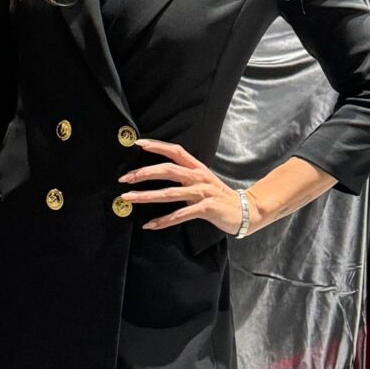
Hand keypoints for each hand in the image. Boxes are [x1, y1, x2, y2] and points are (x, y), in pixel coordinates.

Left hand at [123, 138, 250, 234]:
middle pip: (168, 170)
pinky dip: (163, 221)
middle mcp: (198, 177)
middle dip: (144, 173)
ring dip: (146, 196)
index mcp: (197, 167)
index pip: (175, 151)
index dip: (157, 146)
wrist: (244, 210)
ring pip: (169, 192)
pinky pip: (180, 215)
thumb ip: (184, 176)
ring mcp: (202, 192)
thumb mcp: (203, 180)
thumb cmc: (219, 196)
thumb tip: (159, 173)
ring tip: (129, 198)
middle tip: (125, 178)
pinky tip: (150, 225)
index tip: (138, 144)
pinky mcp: (206, 209)